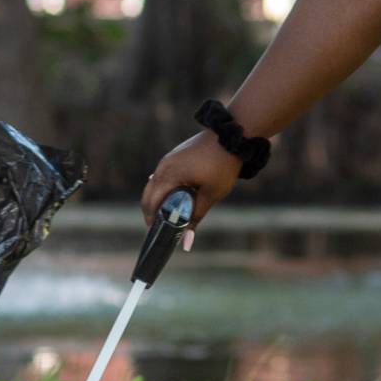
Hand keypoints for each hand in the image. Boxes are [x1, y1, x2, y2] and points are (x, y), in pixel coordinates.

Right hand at [140, 130, 244, 247]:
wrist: (232, 137)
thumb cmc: (222, 165)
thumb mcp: (211, 195)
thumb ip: (195, 218)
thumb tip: (186, 243)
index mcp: (169, 175)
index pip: (151, 203)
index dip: (151, 220)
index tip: (156, 234)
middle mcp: (163, 166)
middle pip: (148, 194)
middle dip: (151, 212)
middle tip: (160, 228)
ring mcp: (168, 159)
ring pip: (154, 184)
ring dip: (158, 200)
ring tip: (168, 215)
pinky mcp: (174, 156)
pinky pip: (162, 176)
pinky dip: (164, 189)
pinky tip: (175, 198)